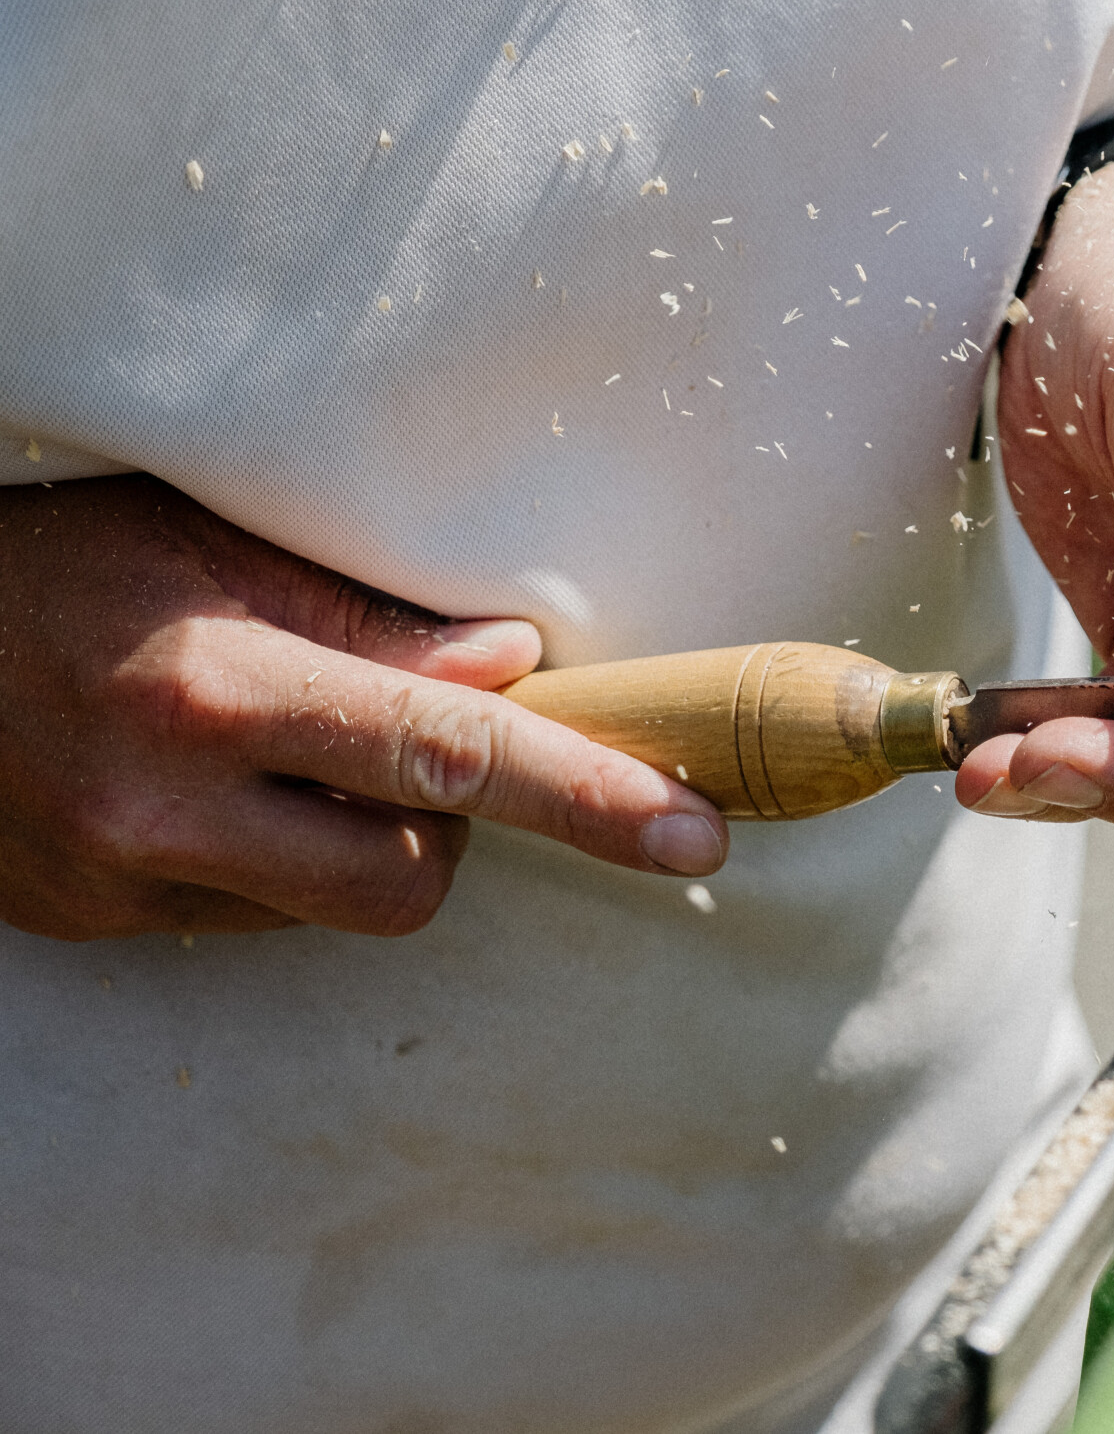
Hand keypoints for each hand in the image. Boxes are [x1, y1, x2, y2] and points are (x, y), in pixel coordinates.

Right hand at [0, 477, 726, 940]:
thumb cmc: (58, 554)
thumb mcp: (212, 542)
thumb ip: (373, 618)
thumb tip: (517, 667)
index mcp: (216, 690)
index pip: (452, 758)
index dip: (590, 798)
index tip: (694, 830)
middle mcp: (164, 807)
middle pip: (414, 879)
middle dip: (449, 823)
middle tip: (401, 733)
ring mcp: (120, 884)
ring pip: (336, 907)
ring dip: (355, 839)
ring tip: (282, 747)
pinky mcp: (92, 927)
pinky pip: (249, 918)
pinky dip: (268, 859)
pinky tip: (207, 784)